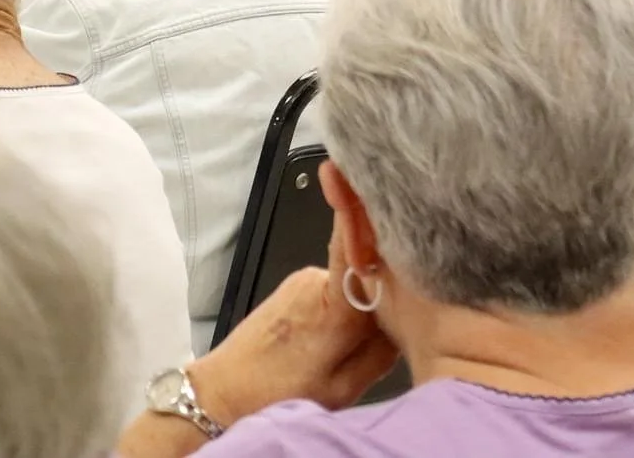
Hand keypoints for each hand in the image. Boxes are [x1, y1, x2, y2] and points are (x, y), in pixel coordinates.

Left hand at [190, 230, 398, 425]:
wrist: (223, 391)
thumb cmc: (275, 394)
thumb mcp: (342, 388)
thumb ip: (381, 354)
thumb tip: (407, 328)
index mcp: (336, 306)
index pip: (368, 247)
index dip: (389, 240)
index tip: (410, 241)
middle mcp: (318, 279)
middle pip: (371, 276)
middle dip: (379, 304)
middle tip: (366, 343)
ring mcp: (304, 278)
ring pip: (352, 284)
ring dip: (354, 310)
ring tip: (335, 348)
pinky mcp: (294, 283)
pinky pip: (332, 288)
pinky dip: (336, 310)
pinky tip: (321, 340)